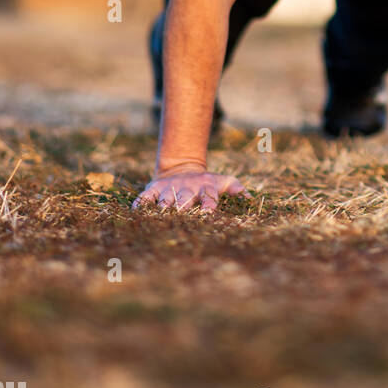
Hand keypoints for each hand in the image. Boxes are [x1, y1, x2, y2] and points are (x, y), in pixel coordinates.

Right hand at [132, 169, 247, 213]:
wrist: (182, 168)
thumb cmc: (207, 183)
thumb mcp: (223, 182)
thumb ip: (237, 189)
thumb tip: (251, 198)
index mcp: (205, 188)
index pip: (209, 197)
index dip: (208, 205)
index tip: (208, 214)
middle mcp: (187, 188)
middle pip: (184, 199)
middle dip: (181, 208)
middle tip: (179, 218)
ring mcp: (169, 188)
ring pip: (164, 200)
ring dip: (161, 209)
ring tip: (158, 218)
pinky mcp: (154, 188)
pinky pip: (145, 196)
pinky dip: (141, 203)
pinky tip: (136, 212)